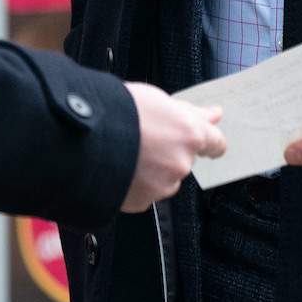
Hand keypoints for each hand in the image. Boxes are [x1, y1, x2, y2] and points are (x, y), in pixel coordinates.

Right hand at [122, 83, 226, 212]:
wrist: (84, 138)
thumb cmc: (119, 111)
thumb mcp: (158, 99)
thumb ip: (191, 112)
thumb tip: (214, 114)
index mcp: (190, 136)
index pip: (216, 144)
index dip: (210, 141)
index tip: (206, 142)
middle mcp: (181, 164)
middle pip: (184, 159)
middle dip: (170, 150)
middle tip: (145, 136)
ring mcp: (163, 186)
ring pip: (165, 177)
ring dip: (153, 168)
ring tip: (128, 151)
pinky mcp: (144, 202)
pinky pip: (146, 191)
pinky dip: (137, 181)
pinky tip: (121, 166)